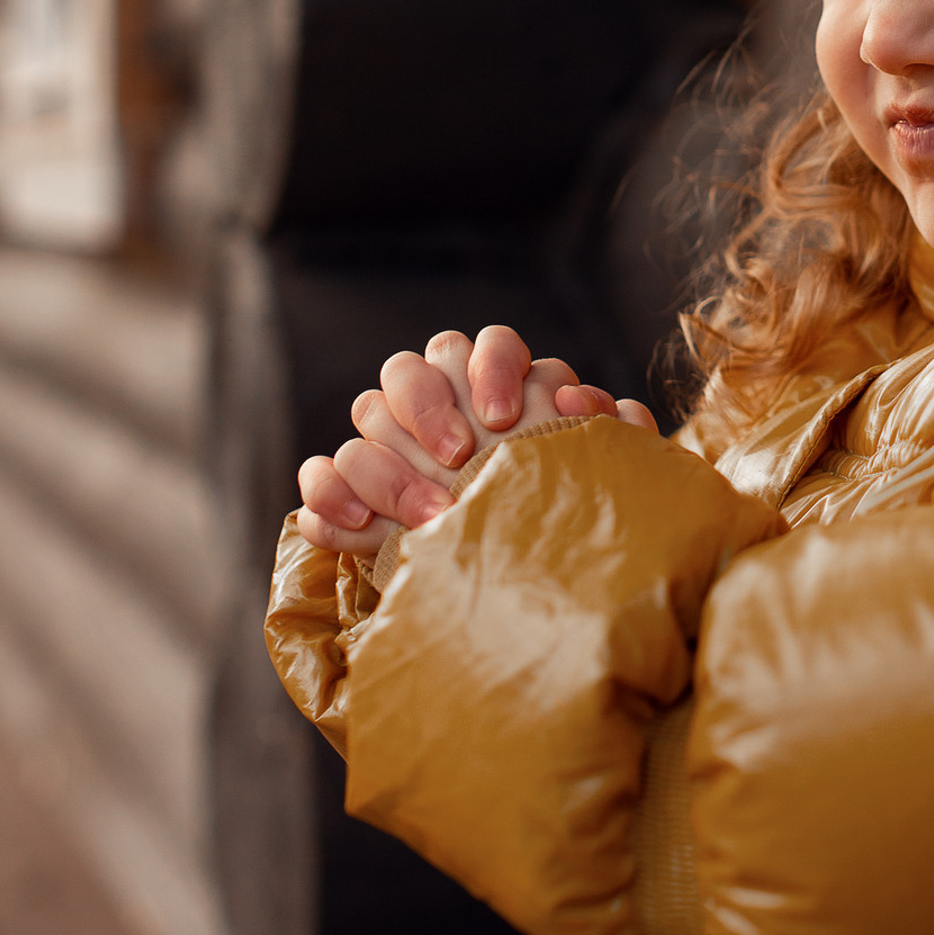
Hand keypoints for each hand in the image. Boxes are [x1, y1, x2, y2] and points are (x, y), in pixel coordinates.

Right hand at [296, 325, 657, 555]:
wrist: (534, 590)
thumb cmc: (571, 516)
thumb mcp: (603, 477)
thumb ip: (609, 431)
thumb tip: (582, 397)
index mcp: (503, 389)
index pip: (490, 344)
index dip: (493, 367)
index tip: (504, 416)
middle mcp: (442, 405)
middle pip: (412, 366)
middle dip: (430, 405)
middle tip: (459, 457)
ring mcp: (392, 445)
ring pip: (366, 412)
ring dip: (389, 463)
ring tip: (427, 516)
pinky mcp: (354, 495)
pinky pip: (323, 473)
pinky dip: (329, 493)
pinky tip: (356, 525)